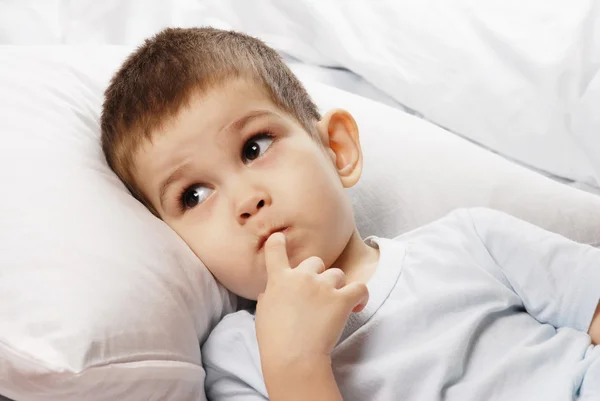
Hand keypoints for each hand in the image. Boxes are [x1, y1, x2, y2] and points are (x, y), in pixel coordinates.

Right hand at [255, 232, 368, 373]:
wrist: (293, 358)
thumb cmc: (274, 342)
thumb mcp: (262, 314)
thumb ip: (270, 296)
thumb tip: (272, 292)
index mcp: (279, 279)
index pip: (275, 249)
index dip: (278, 242)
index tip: (281, 238)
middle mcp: (301, 277)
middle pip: (315, 261)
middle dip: (318, 274)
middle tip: (317, 295)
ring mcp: (322, 286)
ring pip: (337, 274)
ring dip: (337, 287)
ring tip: (335, 306)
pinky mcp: (341, 300)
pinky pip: (359, 288)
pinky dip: (360, 296)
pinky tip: (357, 306)